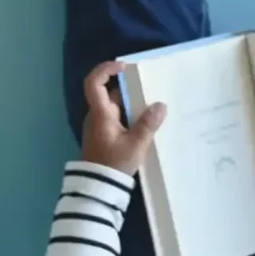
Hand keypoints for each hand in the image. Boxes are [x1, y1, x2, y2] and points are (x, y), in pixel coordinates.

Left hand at [79, 61, 167, 175]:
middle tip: (151, 87)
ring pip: (117, 107)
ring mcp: (101, 125)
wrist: (99, 187)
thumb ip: (148, 124)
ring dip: (133, 104)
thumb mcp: (135, 145)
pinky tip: (147, 122)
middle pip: (111, 94)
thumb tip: (160, 105)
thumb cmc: (114, 164)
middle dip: (130, 89)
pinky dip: (131, 115)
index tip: (124, 67)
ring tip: (154, 105)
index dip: (106, 70)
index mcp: (101, 113)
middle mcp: (98, 116)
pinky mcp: (106, 135)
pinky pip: (119, 118)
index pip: (94, 83)